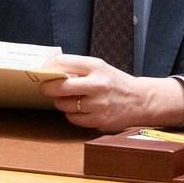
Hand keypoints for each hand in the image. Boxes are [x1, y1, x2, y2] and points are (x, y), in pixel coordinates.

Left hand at [39, 54, 183, 131]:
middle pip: (61, 86)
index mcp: (97, 66)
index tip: (42, 70)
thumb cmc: (116, 83)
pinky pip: (74, 119)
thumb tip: (51, 69)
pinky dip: (72, 115)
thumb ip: (78, 68)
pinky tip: (78, 110)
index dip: (49, 66)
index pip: (65, 62)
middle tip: (44, 88)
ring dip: (60, 103)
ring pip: (65, 105)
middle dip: (48, 88)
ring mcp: (98, 104)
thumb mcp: (100, 68)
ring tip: (65, 99)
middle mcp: (98, 84)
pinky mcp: (99, 120)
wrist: (141, 100)